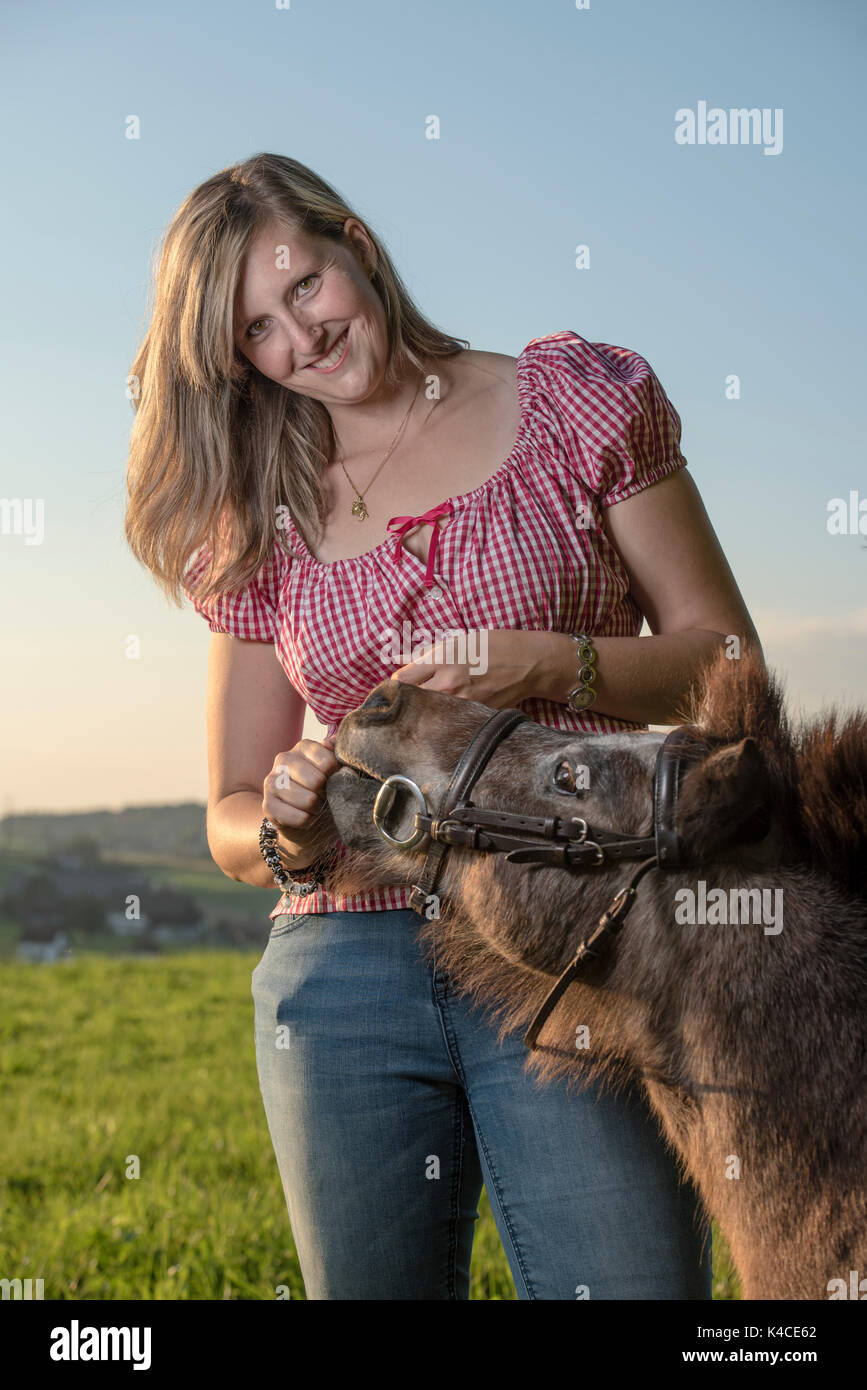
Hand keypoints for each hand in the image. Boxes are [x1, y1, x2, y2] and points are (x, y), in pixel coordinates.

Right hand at [262, 733, 339, 858]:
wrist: (310, 824)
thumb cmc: (327, 793)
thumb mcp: (339, 773)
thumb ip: (340, 757)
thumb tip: (333, 742)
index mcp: (303, 747)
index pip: (327, 760)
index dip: (336, 776)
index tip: (334, 781)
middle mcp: (284, 759)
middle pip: (316, 780)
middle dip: (326, 794)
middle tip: (324, 797)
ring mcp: (272, 782)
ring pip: (307, 800)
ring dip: (317, 809)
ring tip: (315, 807)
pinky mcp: (268, 805)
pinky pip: (297, 817)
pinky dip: (307, 821)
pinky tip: (306, 818)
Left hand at [388, 629, 553, 707]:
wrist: (529, 662)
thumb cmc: (494, 645)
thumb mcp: (457, 641)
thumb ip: (428, 656)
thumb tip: (404, 666)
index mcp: (441, 659)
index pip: (401, 679)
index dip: (393, 685)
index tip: (393, 689)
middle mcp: (448, 682)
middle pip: (410, 700)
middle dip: (404, 702)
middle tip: (401, 704)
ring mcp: (461, 702)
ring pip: (429, 714)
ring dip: (422, 713)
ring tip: (423, 711)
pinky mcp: (474, 715)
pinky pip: (451, 720)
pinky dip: (445, 720)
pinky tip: (446, 717)